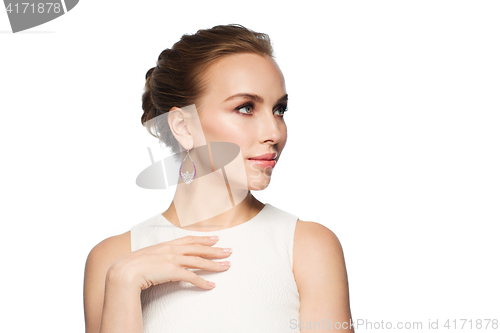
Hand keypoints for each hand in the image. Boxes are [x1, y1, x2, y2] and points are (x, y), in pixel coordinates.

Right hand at [108, 235, 230, 289]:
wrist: (123, 271)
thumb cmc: (131, 266)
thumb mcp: (146, 256)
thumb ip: (157, 256)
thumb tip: (162, 260)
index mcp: (166, 245)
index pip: (189, 240)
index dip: (204, 239)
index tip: (215, 238)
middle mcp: (171, 250)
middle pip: (199, 248)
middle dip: (216, 249)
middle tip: (229, 250)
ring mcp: (173, 260)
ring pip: (199, 261)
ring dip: (215, 264)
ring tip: (227, 266)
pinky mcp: (172, 272)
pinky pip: (192, 277)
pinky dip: (203, 282)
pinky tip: (211, 285)